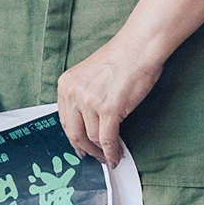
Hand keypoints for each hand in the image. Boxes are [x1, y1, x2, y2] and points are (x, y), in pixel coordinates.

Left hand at [56, 33, 164, 165]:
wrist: (139, 47)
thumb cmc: (121, 58)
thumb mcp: (89, 75)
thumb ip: (84, 96)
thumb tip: (89, 123)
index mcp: (66, 84)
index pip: (64, 120)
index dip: (73, 137)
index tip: (79, 146)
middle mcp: (73, 93)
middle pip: (74, 133)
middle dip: (84, 149)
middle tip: (92, 156)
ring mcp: (90, 102)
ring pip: (92, 138)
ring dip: (101, 152)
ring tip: (109, 156)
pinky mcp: (109, 109)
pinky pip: (107, 139)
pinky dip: (111, 151)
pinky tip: (116, 155)